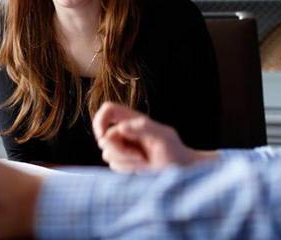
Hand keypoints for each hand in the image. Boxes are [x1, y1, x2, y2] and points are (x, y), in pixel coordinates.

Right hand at [93, 102, 217, 172]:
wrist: (180, 171)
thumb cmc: (174, 151)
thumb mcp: (163, 137)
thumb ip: (143, 128)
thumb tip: (121, 127)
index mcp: (133, 119)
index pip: (108, 109)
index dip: (100, 120)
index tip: (103, 137)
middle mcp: (125, 131)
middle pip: (104, 138)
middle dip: (119, 150)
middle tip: (140, 156)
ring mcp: (123, 146)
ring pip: (107, 154)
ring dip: (125, 161)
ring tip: (144, 161)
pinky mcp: (123, 161)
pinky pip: (114, 166)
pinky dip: (127, 169)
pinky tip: (141, 167)